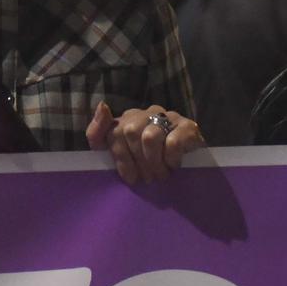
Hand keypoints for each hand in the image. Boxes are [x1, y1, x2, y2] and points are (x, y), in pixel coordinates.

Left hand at [86, 102, 204, 184]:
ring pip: (150, 137)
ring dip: (153, 163)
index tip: (129, 177)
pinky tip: (173, 166)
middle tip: (147, 179)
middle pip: (131, 132)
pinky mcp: (188, 127)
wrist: (188, 164)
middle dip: (137, 162)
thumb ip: (97, 133)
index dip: (121, 157)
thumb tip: (102, 106)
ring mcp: (169, 117)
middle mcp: (148, 113)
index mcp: (129, 119)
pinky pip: (173, 142)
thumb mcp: (116, 152)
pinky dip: (170, 159)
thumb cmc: (146, 161)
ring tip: (159, 176)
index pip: (114, 131)